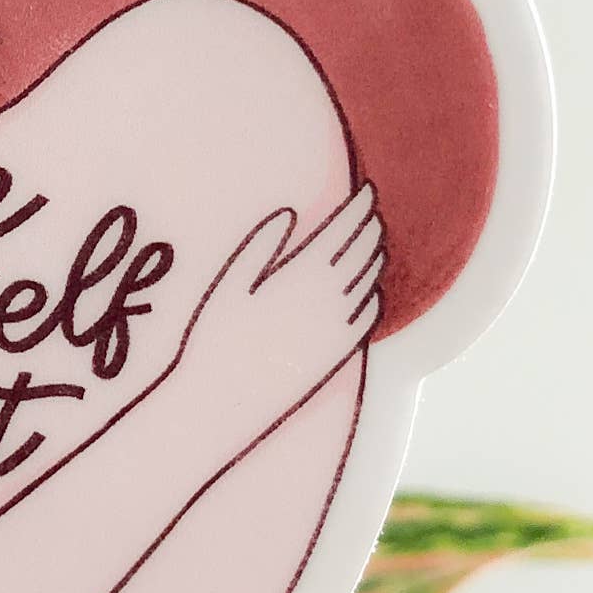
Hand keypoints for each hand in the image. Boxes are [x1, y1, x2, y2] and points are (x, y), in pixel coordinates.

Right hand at [181, 184, 384, 414]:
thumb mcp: (230, 283)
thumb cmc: (217, 338)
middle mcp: (330, 300)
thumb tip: (289, 215)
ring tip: (375, 242)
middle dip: (370, 229)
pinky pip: (368, 318)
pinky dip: (374, 295)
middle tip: (374, 211)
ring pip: (369, 283)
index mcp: (304, 276)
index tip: (368, 192)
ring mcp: (339, 328)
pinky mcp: (340, 354)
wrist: (226, 401)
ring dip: (375, 258)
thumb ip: (262, 245)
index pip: (343, 233)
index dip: (359, 209)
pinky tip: (371, 290)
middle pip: (363, 254)